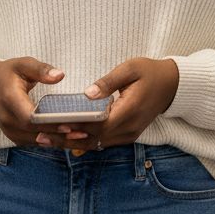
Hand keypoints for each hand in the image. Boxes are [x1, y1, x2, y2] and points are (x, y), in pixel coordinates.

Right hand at [0, 58, 88, 146]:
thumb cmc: (8, 73)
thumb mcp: (23, 64)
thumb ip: (41, 70)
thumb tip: (60, 75)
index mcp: (9, 100)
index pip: (29, 118)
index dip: (49, 123)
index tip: (70, 123)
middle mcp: (7, 119)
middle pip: (35, 132)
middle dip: (59, 134)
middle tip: (84, 132)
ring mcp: (9, 130)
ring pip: (36, 141)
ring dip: (58, 140)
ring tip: (81, 137)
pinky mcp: (13, 136)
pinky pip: (33, 142)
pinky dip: (50, 140)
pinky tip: (67, 138)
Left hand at [34, 58, 178, 153]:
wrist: (172, 85)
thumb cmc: (150, 72)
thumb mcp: (130, 69)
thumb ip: (108, 82)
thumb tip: (87, 94)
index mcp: (130, 110)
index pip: (98, 124)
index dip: (76, 126)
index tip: (54, 124)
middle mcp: (129, 128)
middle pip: (94, 139)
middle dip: (67, 139)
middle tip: (41, 137)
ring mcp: (129, 134)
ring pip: (97, 144)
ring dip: (73, 143)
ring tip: (48, 140)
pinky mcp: (127, 135)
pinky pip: (103, 142)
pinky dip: (85, 142)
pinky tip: (67, 142)